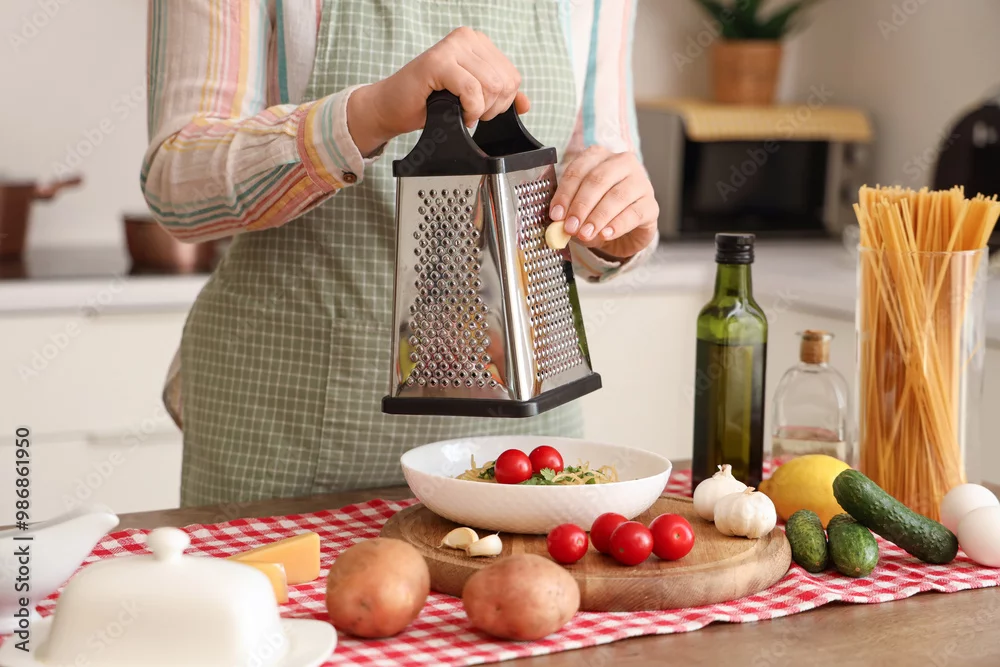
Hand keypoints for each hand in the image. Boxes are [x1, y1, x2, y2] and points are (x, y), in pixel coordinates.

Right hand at [348, 27, 528, 154]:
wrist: (392, 108)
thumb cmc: (429, 103)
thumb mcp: (472, 98)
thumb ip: (500, 97)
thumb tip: (526, 104)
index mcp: (478, 43)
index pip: (512, 77)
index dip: (500, 103)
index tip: (478, 108)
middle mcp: (466, 38)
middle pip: (504, 82)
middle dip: (490, 109)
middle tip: (468, 112)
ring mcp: (452, 47)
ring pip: (491, 86)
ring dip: (478, 110)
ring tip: (460, 111)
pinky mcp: (438, 62)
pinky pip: (472, 90)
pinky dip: (469, 110)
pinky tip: (457, 113)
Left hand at [549, 146, 658, 258]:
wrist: (624, 231)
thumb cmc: (597, 212)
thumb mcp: (578, 210)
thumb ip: (568, 214)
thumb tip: (559, 223)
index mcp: (599, 157)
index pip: (579, 169)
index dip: (565, 193)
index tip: (556, 214)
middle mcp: (622, 163)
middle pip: (598, 180)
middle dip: (581, 205)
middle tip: (570, 226)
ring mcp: (640, 182)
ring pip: (617, 196)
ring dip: (597, 217)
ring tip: (585, 233)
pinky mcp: (651, 205)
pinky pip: (634, 213)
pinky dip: (617, 225)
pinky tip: (605, 234)